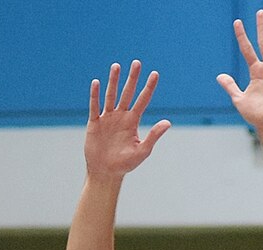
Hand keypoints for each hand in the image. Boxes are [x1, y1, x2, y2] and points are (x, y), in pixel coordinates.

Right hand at [84, 61, 170, 180]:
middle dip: (132, 78)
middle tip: (137, 63)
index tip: (155, 74)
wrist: (105, 173)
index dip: (149, 87)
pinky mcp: (95, 123)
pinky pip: (95, 106)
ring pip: (111, 95)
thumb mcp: (142, 151)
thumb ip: (154, 136)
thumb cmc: (125, 165)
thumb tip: (168, 123)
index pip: (142, 100)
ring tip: (116, 66)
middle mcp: (121, 116)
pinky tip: (96, 83)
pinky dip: (95, 95)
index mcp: (133, 121)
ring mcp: (107, 118)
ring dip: (113, 81)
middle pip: (127, 93)